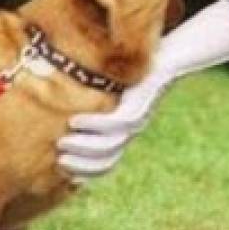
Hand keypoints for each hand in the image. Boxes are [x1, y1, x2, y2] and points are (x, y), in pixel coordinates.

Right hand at [57, 69, 172, 181]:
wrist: (169, 58)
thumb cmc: (135, 72)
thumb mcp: (113, 91)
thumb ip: (95, 103)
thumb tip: (63, 111)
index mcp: (126, 130)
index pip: (106, 163)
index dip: (85, 170)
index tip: (63, 169)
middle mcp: (132, 130)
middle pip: (107, 159)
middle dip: (81, 165)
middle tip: (59, 159)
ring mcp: (137, 120)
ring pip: (109, 145)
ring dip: (83, 147)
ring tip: (62, 142)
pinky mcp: (139, 106)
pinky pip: (115, 123)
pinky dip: (93, 125)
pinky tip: (74, 121)